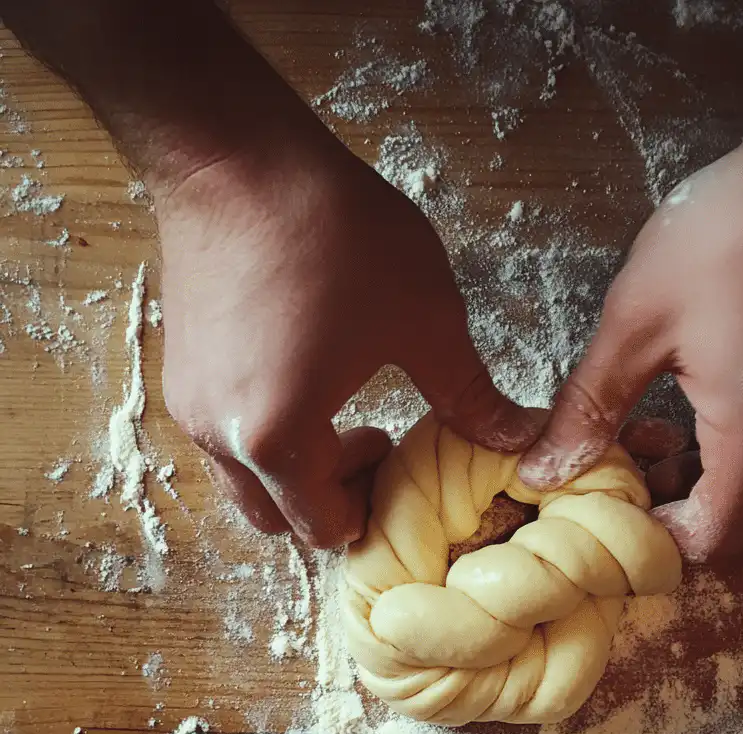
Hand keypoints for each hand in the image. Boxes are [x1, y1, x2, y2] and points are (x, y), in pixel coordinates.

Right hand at [157, 138, 536, 547]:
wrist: (236, 155)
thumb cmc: (333, 235)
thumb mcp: (426, 320)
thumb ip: (470, 395)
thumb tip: (519, 438)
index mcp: (278, 438)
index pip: (323, 527)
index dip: (372, 512)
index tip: (401, 462)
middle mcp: (221, 436)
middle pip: (277, 518)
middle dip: (332, 501)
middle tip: (376, 448)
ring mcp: (190, 404)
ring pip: (247, 480)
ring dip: (299, 471)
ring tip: (344, 414)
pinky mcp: (181, 370)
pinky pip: (227, 437)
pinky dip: (268, 438)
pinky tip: (307, 380)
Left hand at [518, 113, 742, 559]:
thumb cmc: (735, 237)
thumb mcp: (637, 323)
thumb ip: (589, 408)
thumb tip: (542, 470)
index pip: (707, 545)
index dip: (652, 536)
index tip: (612, 494)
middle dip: (685, 521)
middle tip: (636, 467)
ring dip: (715, 492)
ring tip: (662, 429)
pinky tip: (705, 404)